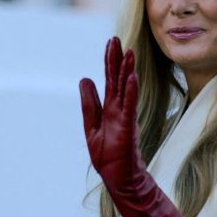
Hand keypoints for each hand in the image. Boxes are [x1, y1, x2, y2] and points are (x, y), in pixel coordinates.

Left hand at [79, 37, 144, 192]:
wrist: (118, 177)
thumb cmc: (108, 154)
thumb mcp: (91, 125)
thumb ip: (89, 103)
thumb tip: (84, 79)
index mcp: (110, 108)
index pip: (109, 80)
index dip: (109, 61)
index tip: (110, 43)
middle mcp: (119, 109)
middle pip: (117, 79)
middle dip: (117, 59)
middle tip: (116, 39)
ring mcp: (124, 117)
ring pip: (126, 89)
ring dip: (127, 71)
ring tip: (129, 52)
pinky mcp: (128, 128)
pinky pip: (130, 106)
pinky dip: (130, 92)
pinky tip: (132, 78)